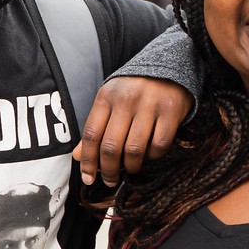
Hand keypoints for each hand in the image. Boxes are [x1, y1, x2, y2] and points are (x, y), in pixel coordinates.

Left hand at [73, 77, 188, 186]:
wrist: (169, 68)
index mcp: (106, 97)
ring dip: (130, 166)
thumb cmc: (133, 91)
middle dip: (108, 170)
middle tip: (110, 180)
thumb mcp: (109, 103)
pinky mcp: (171, 111)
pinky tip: (149, 155)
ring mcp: (149, 105)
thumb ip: (94, 128)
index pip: (91, 134)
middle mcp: (126, 100)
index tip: (88, 178)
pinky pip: (158, 145)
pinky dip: (152, 156)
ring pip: (134, 149)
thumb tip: (78, 157)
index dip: (88, 161)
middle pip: (111, 146)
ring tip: (130, 169)